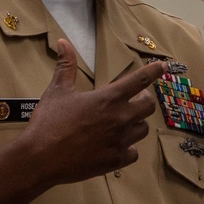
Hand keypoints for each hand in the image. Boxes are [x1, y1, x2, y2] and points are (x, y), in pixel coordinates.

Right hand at [21, 39, 167, 184]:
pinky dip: (128, 148)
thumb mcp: (58, 90)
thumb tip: (63, 42)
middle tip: (134, 100)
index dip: (154, 71)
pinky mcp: (116, 160)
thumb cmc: (49, 122)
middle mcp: (120, 118)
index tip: (163, 66)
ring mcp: (120, 141)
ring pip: (143, 129)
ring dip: (136, 124)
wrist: (40, 158)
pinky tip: (117, 146)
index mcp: (108, 98)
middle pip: (149, 106)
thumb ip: (66, 66)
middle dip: (144, 101)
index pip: (140, 80)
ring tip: (122, 123)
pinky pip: (133, 153)